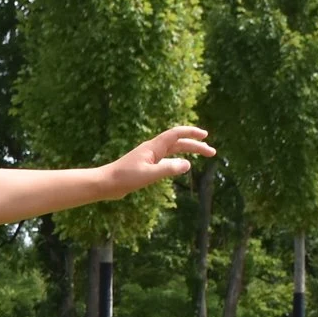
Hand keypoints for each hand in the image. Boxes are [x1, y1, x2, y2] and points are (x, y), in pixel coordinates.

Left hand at [99, 126, 213, 198]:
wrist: (105, 183)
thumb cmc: (124, 178)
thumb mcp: (149, 175)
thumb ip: (168, 169)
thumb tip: (187, 164)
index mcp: (153, 147)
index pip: (176, 134)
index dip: (191, 133)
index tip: (206, 135)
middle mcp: (152, 149)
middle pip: (178, 143)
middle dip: (196, 145)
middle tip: (212, 152)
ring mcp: (149, 157)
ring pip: (173, 151)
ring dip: (188, 151)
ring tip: (202, 155)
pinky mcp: (145, 166)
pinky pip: (166, 159)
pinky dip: (177, 159)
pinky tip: (181, 165)